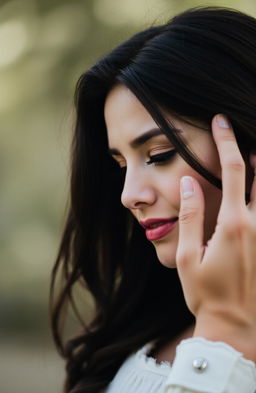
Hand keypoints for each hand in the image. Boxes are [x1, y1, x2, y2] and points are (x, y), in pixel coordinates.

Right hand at [176, 114, 255, 359]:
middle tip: (246, 132)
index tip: (221, 122)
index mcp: (233, 224)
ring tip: (254, 156)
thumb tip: (189, 182)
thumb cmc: (206, 294)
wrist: (236, 328)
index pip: (234, 170)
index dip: (227, 142)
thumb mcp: (186, 256)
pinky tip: (254, 193)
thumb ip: (190, 216)